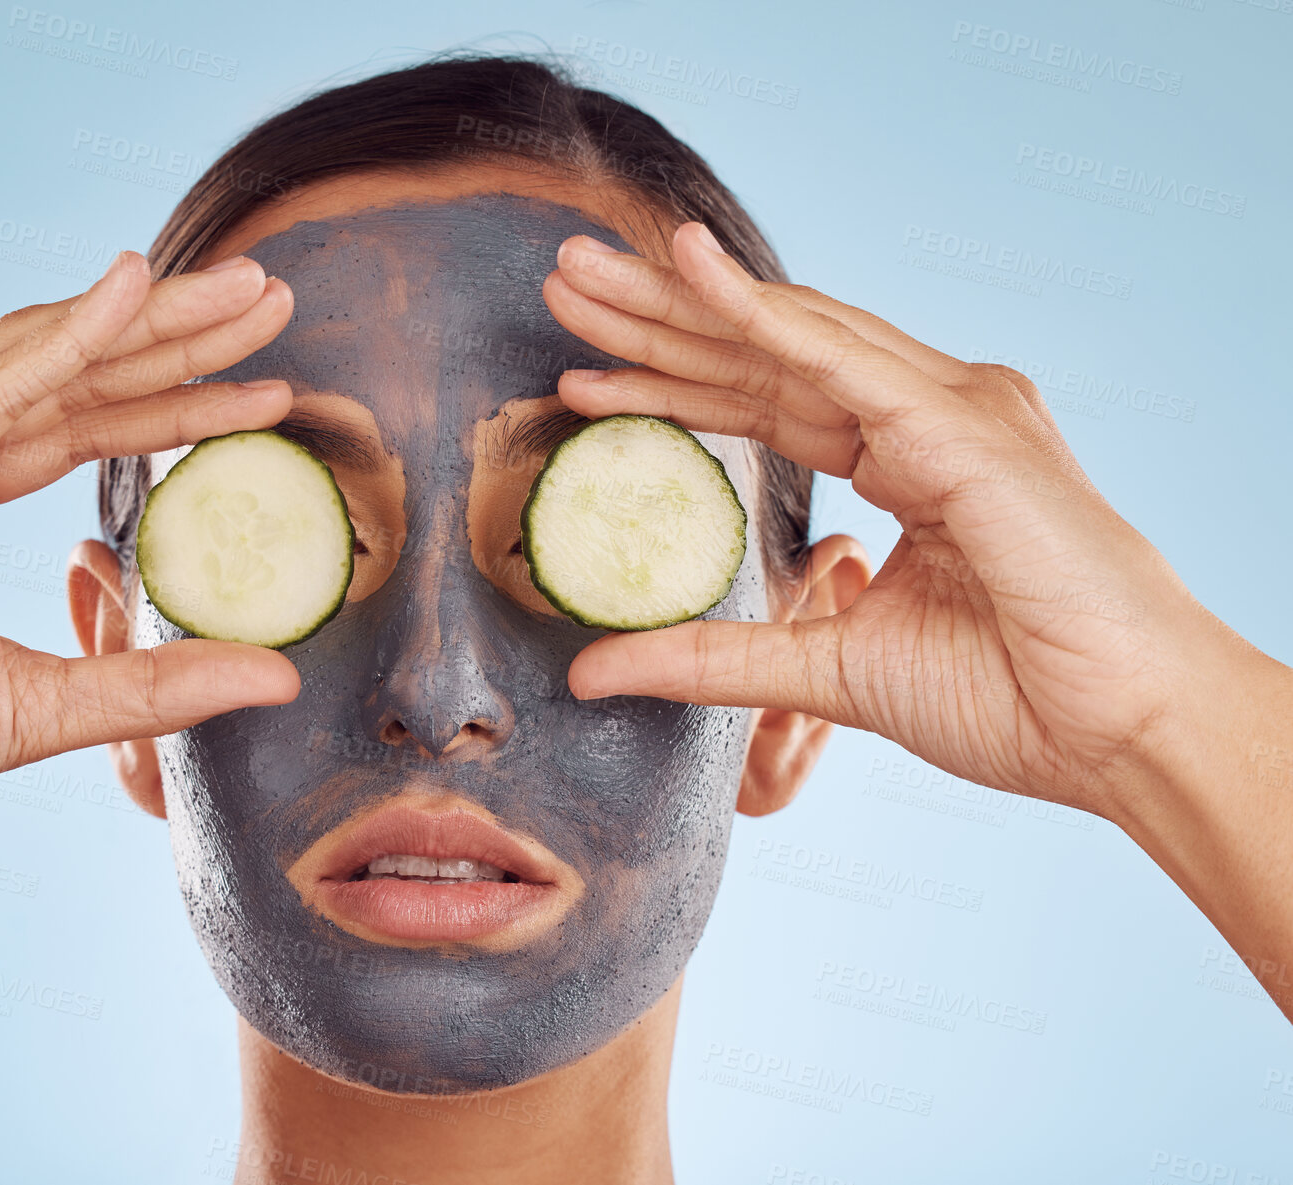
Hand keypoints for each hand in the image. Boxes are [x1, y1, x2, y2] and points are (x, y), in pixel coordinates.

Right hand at [0, 250, 299, 881]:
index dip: (171, 400)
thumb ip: (150, 683)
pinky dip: (64, 338)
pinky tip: (136, 290)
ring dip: (150, 320)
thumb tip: (276, 676)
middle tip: (274, 297)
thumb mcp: (38, 708)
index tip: (267, 391)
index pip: (74, 425)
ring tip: (249, 289)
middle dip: (178, 336)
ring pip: (40, 361)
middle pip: (68, 375)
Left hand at [543, 223, 1216, 818]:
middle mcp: (928, 416)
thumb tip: (592, 668)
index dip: (670, 385)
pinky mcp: (966, 427)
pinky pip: (842, 359)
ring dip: (684, 300)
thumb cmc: (1016, 699)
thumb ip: (711, 657)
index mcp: (908, 460)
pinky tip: (691, 268)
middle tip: (564, 280)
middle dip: (657, 320)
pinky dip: (762, 313)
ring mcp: (953, 409)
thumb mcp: (827, 667)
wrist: (1124, 737)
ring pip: (790, 336)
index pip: (765, 405)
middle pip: (764, 355)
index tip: (581, 376)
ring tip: (587, 268)